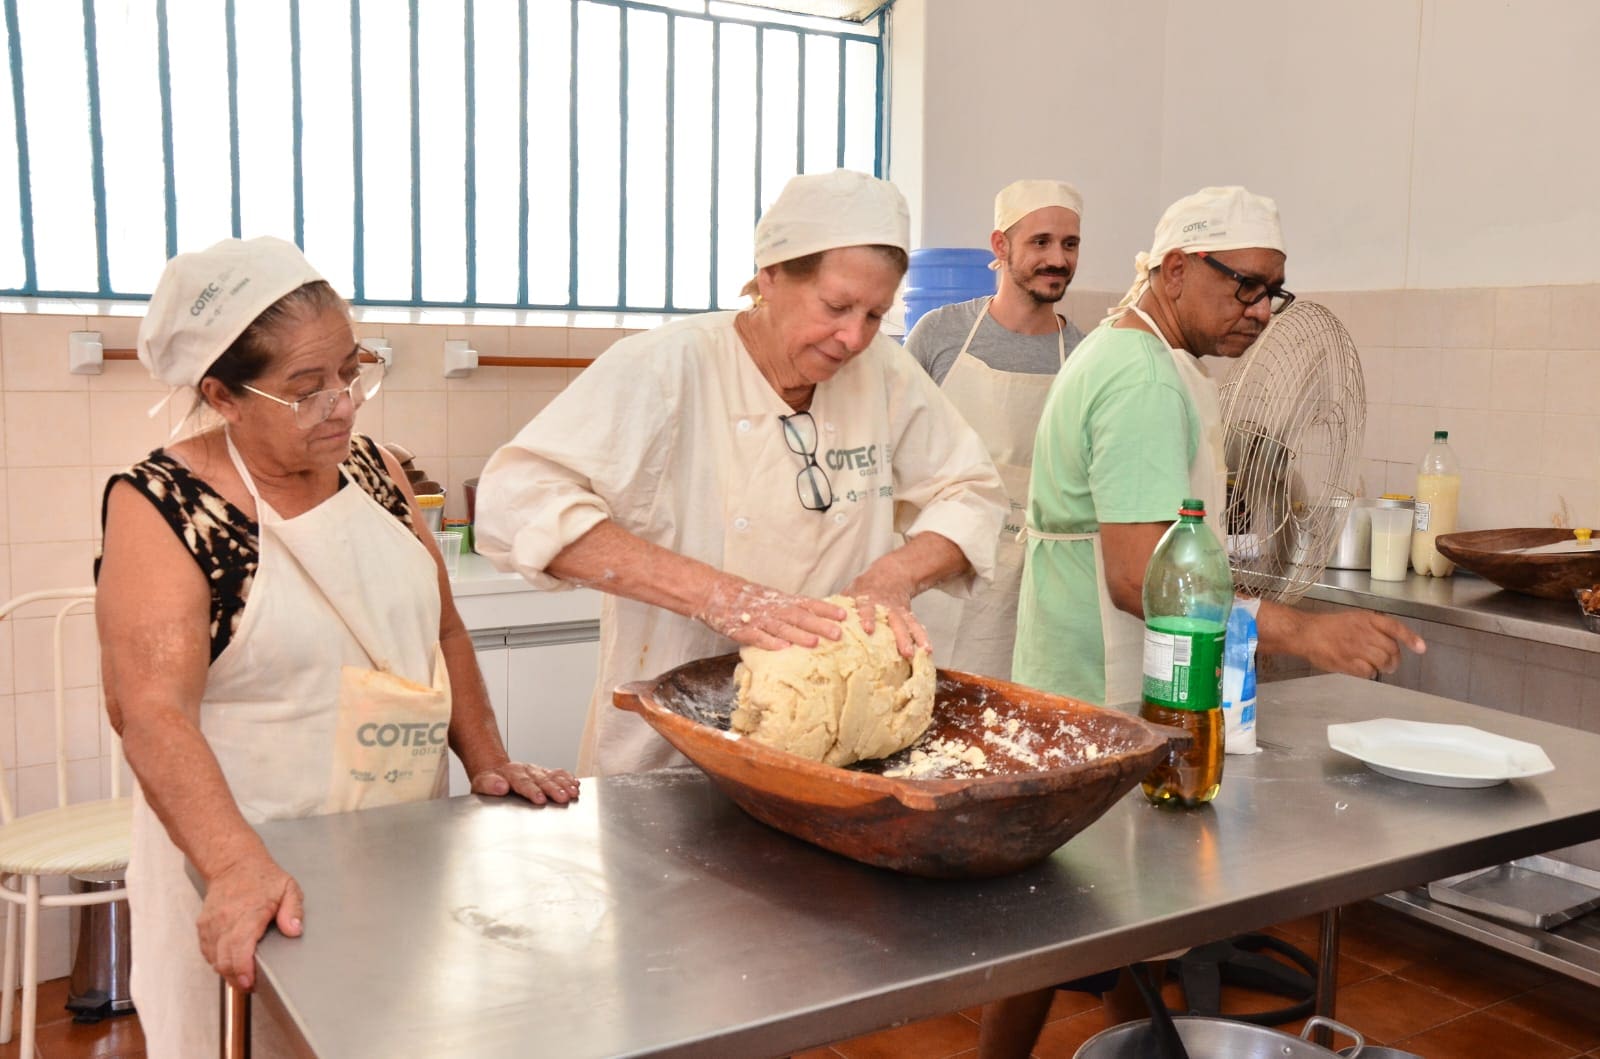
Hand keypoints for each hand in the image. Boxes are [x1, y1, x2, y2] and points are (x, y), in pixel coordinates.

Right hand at [197, 851, 303, 991]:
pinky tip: (230, 961)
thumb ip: (293, 911)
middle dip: (237, 978)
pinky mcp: (203, 926)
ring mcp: (211, 924)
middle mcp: (225, 921)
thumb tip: (294, 930)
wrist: (233, 862)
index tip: (251, 982)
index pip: (239, 951)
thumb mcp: (288, 888)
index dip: (244, 972)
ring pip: (214, 959)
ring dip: (227, 971)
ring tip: (243, 975)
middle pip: (224, 961)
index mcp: (248, 914)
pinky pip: (207, 951)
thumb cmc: (261, 876)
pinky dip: (217, 960)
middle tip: (251, 984)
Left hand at [472, 761, 579, 804]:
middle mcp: (526, 770)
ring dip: (563, 785)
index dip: (532, 791)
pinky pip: (558, 774)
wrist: (496, 770)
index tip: (540, 798)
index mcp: (510, 774)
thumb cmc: (490, 781)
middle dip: (553, 789)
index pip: (523, 783)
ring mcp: (536, 771)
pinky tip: (575, 784)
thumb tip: (500, 786)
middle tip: (562, 798)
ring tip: (573, 792)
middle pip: (541, 780)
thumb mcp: (481, 783)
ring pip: (552, 777)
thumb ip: (489, 785)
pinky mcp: (544, 773)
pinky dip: (567, 778)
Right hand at [694, 575, 844, 650]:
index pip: (807, 604)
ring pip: (781, 627)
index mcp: (780, 600)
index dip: (825, 609)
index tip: (844, 615)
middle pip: (799, 617)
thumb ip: (788, 608)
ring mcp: (757, 619)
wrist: (712, 591)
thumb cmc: (743, 597)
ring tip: (815, 643)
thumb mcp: (769, 599)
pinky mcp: (741, 629)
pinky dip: (769, 642)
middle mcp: (772, 608)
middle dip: (819, 625)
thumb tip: (812, 619)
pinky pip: (756, 637)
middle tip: (839, 633)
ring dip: (798, 635)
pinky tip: (781, 649)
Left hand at [842, 567, 926, 658]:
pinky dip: (922, 637)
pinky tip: (928, 650)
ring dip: (911, 639)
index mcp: (868, 599)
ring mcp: (898, 611)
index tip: (867, 629)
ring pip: (906, 624)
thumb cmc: (865, 588)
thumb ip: (837, 606)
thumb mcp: (850, 591)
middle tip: (901, 650)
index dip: (867, 617)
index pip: (866, 608)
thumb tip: (815, 620)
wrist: (891, 574)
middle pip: (892, 619)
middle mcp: (885, 605)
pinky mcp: (908, 615)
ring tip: (915, 654)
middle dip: (897, 635)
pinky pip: (916, 626)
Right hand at [1299, 611, 1425, 677]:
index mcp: (1367, 619)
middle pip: (1391, 649)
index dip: (1410, 638)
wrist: (1306, 633)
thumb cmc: (1329, 627)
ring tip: (1376, 666)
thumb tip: (1392, 645)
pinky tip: (1361, 669)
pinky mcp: (1348, 662)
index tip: (1421, 649)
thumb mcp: (1354, 619)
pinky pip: (1368, 672)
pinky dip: (1368, 673)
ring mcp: (1356, 648)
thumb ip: (1373, 628)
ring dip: (1383, 667)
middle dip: (1394, 659)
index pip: (1394, 628)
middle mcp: (1364, 632)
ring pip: (1382, 662)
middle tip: (1390, 664)